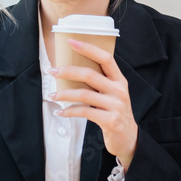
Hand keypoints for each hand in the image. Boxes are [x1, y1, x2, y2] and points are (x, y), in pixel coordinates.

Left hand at [48, 38, 137, 170]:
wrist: (128, 138)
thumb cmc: (115, 113)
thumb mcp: (113, 94)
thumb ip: (100, 82)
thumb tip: (72, 70)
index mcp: (119, 80)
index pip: (105, 58)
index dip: (88, 48)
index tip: (71, 41)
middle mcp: (119, 90)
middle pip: (90, 74)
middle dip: (67, 71)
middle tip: (52, 71)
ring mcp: (116, 106)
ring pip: (84, 94)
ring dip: (64, 94)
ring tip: (51, 94)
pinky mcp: (110, 121)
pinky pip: (85, 112)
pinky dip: (69, 111)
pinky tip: (60, 111)